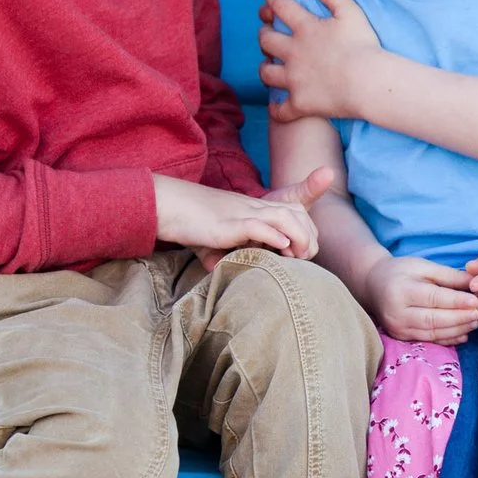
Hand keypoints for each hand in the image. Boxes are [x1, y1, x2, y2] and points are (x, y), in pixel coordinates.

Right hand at [154, 173, 322, 261]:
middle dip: (309, 235)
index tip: (303, 252)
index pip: (294, 210)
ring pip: (284, 217)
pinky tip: (282, 248)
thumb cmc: (189, 223)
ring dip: (298, 236)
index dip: (307, 230)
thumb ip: (218, 254)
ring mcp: (241, 213)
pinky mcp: (228, 224)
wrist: (167, 205)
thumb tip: (216, 272)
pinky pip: (257, 226)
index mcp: (253, 208)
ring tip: (298, 256)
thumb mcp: (211, 239)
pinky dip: (274, 236)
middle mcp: (252, 208)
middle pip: (296, 212)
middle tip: (305, 258)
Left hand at [259, 0, 388, 122]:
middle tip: (266, 30)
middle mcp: (293, 52)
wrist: (367, 82)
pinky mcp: (299, 103)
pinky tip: (277, 107)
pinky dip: (277, 109)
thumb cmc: (363, 46)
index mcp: (305, 28)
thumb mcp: (352, 12)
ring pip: (266, 73)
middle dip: (263, 32)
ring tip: (267, 65)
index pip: (281, 6)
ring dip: (264, 67)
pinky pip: (281, 110)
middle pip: (266, 39)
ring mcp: (293, 79)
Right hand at [366, 255, 477, 345]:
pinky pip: (428, 340)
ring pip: (433, 333)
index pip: (433, 298)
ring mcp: (398, 328)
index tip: (477, 301)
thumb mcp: (423, 266)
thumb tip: (475, 284)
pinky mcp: (401, 337)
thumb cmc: (400, 271)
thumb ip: (449, 276)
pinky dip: (448, 340)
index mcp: (401, 290)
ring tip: (476, 323)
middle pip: (434, 319)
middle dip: (460, 318)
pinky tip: (464, 335)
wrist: (373, 285)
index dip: (456, 302)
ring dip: (457, 330)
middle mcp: (397, 313)